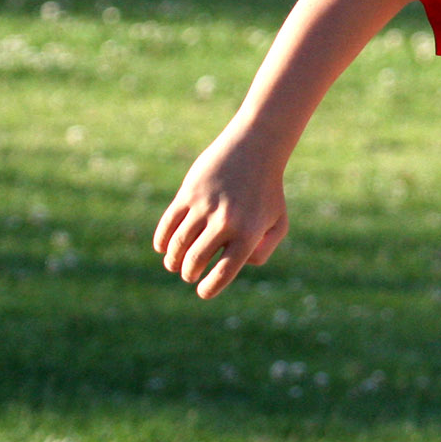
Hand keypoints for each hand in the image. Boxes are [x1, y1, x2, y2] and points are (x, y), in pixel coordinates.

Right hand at [154, 130, 288, 299]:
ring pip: (179, 244)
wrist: (255, 149)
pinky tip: (162, 247)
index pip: (224, 271)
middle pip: (196, 260)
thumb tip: (239, 265)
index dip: (210, 287)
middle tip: (189, 275)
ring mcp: (205, 206)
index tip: (203, 292)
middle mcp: (226, 222)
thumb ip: (264, 250)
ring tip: (175, 264)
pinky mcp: (189, 193)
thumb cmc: (268, 191)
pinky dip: (162, 240)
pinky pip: (169, 223)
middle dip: (189, 273)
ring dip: (173, 260)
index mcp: (249, 234)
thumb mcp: (278, 222)